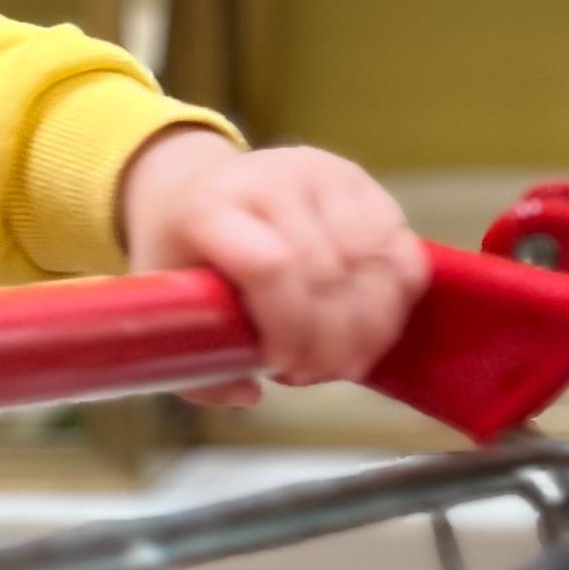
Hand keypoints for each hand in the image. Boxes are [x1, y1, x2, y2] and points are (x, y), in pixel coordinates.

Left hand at [117, 131, 426, 393]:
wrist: (206, 192)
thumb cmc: (186, 258)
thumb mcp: (163, 305)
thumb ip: (194, 362)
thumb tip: (248, 394)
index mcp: (211, 205)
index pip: (270, 265)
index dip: (286, 327)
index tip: (277, 365)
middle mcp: (272, 177)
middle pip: (327, 273)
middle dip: (327, 342)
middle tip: (309, 374)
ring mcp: (325, 175)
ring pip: (375, 265)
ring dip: (366, 331)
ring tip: (339, 362)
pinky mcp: (365, 184)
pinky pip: (404, 256)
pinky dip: (393, 307)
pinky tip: (367, 333)